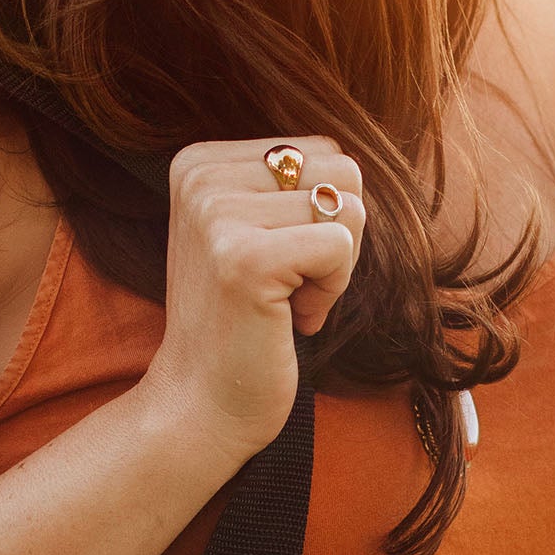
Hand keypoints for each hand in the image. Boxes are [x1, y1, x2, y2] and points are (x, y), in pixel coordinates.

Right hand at [138, 136, 365, 463]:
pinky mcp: (245, 258)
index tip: (280, 261)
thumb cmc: (243, 322)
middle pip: (341, 169)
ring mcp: (217, 215)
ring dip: (336, 267)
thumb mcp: (257, 231)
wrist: (202, 404)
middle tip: (292, 283)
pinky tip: (292, 318)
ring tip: (289, 300)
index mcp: (200, 161)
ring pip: (349, 206)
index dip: (321, 213)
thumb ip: (292, 185)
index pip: (321, 151)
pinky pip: (341, 245)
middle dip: (337, 233)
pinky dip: (332, 291)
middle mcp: (201, 176)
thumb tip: (355, 162)